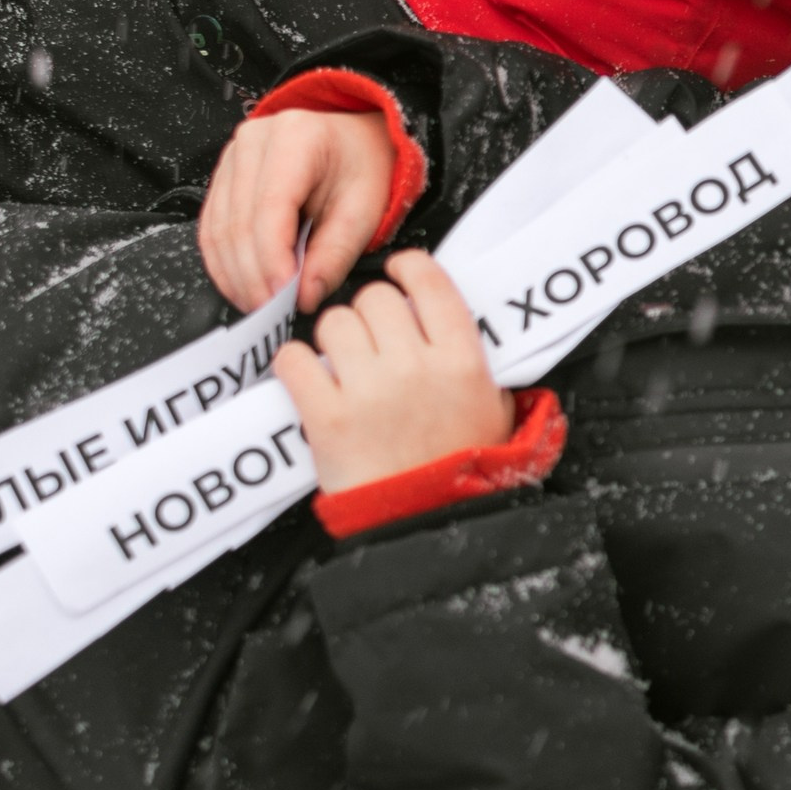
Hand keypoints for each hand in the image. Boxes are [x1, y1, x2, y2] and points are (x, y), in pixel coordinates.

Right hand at [198, 108, 395, 310]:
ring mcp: (231, 158)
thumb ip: (335, 255)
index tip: (286, 297)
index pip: (270, 210)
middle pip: (238, 223)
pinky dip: (225, 265)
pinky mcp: (222, 178)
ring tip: (261, 307)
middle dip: (254, 277)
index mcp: (295, 139)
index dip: (273, 261)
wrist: (352, 140)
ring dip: (236, 277)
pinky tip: (244, 288)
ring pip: (218, 230)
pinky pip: (211, 229)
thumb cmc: (361, 167)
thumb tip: (305, 296)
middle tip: (275, 312)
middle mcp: (253, 143)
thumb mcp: (364, 211)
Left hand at [273, 251, 513, 492]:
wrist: (427, 521)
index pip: (429, 282)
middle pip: (375, 298)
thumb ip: (475, 362)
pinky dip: (295, 366)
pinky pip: (295, 360)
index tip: (398, 271)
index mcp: (462, 361)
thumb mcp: (495, 408)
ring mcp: (369, 391)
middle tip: (371, 337)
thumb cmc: (461, 469)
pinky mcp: (327, 417)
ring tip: (342, 363)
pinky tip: (309, 379)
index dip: (408, 267)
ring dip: (333, 338)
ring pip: (333, 322)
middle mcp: (416, 368)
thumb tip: (446, 321)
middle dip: (369, 313)